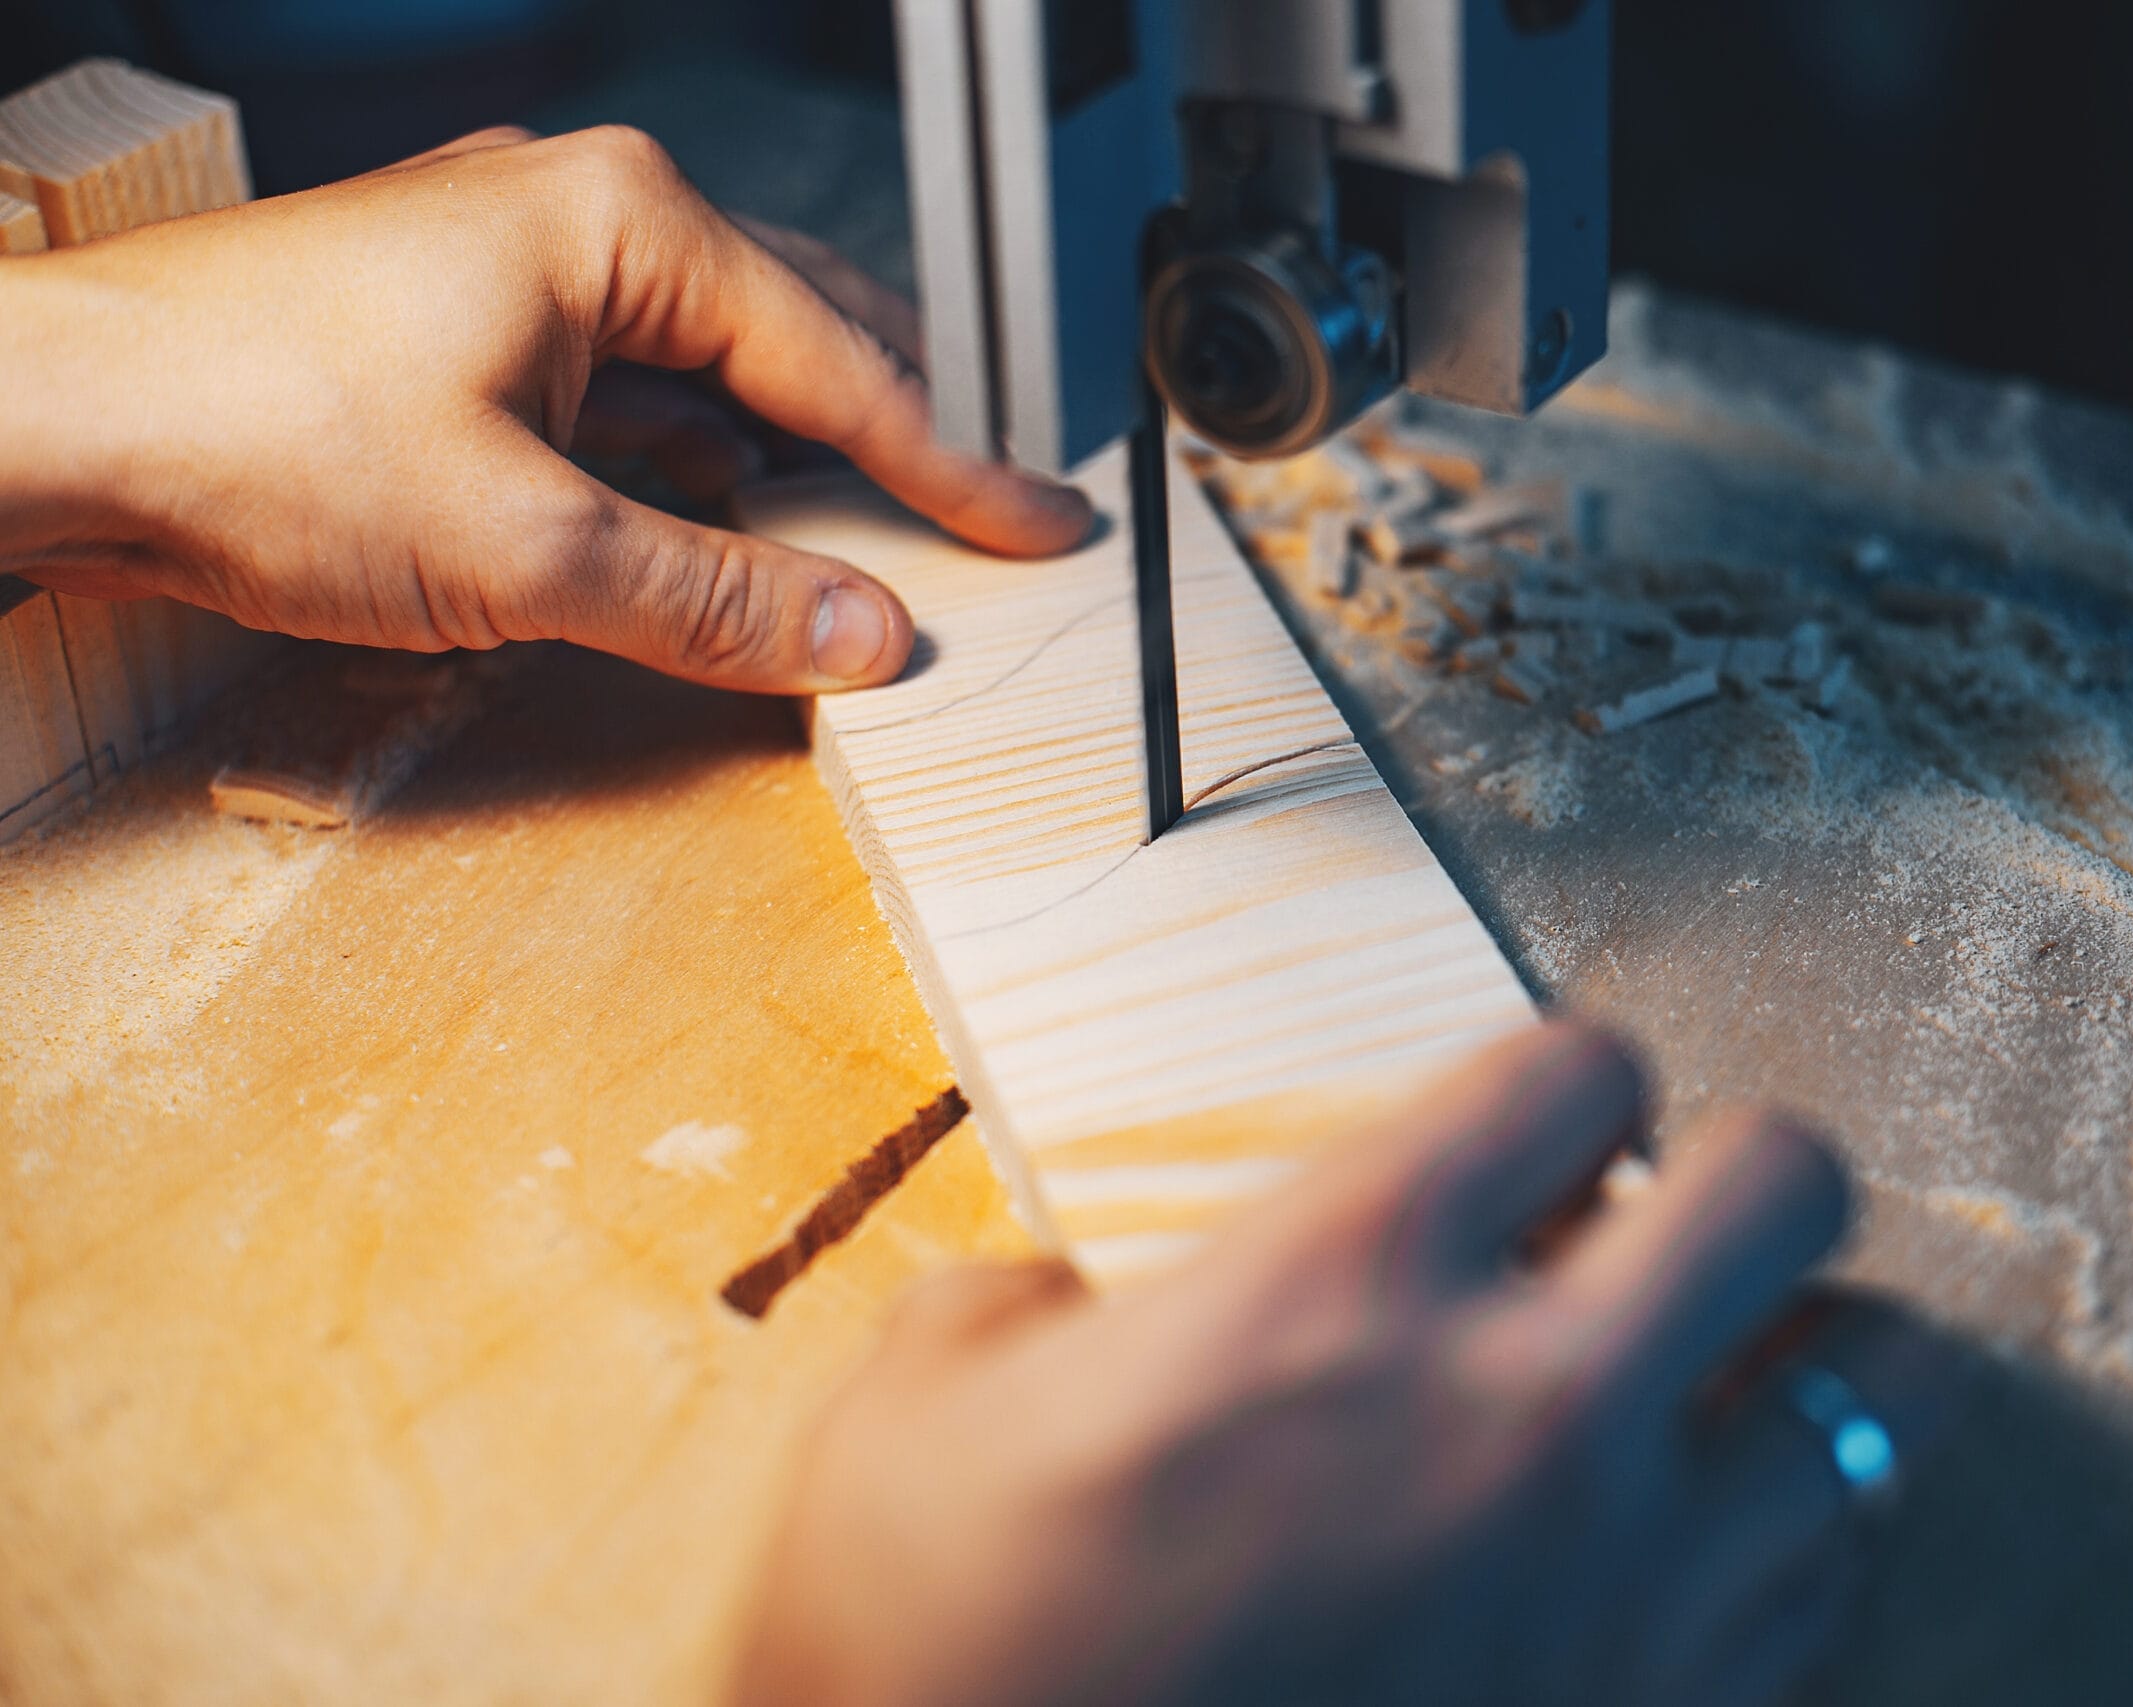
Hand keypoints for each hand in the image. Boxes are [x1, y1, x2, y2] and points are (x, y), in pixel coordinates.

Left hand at [0, 125, 1092, 692]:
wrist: (42, 421)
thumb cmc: (251, 429)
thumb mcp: (529, 547)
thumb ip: (719, 596)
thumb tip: (866, 635)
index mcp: (628, 222)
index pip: (845, 368)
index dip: (955, 471)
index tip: (1040, 527)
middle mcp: (581, 217)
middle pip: (795, 347)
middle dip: (884, 451)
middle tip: (973, 537)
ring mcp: (515, 268)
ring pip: (707, 379)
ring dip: (776, 475)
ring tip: (852, 559)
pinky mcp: (461, 332)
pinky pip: (622, 402)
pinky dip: (678, 478)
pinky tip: (699, 543)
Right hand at [735, 1022, 1963, 1705]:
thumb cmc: (932, 1666)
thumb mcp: (917, 1418)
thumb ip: (1042, 1311)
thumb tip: (1081, 1315)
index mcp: (1343, 1278)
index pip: (1579, 1068)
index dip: (1571, 1075)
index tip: (1548, 1123)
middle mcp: (1525, 1409)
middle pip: (1786, 1183)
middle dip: (1743, 1173)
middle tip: (1681, 1218)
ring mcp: (1625, 1591)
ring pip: (1879, 1398)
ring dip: (1816, 1359)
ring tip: (1736, 1377)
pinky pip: (1831, 1594)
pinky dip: (1794, 1547)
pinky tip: (1710, 1553)